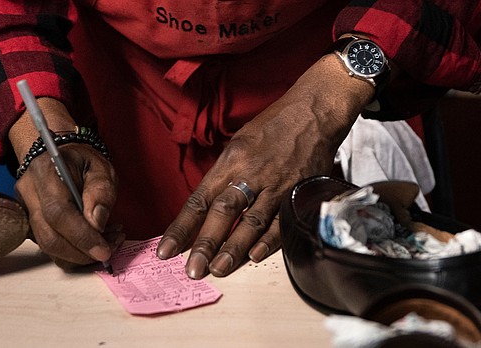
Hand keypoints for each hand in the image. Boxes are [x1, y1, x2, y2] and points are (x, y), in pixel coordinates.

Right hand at [10, 98, 123, 267]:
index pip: (58, 212)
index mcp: (45, 171)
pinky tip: (93, 242)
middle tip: (110, 249)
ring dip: (79, 254)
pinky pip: (50, 246)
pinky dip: (73, 251)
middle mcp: (28, 192)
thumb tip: (97, 223)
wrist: (61, 156)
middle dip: (82, 251)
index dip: (81, 236)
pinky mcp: (31, 224)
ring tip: (107, 243)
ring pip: (48, 246)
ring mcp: (26, 210)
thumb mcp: (100, 167)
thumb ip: (101, 192)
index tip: (104, 250)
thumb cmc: (82, 161)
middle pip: (49, 236)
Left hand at [156, 53, 374, 278]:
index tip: (167, 250)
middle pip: (223, 212)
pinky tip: (256, 256)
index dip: (182, 227)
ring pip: (252, 221)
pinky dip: (270, 239)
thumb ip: (224, 174)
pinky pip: (283, 220)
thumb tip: (208, 204)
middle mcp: (249, 173)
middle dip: (205, 243)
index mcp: (230, 161)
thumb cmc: (273, 126)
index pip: (199, 199)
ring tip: (219, 269)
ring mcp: (276, 184)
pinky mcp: (298, 191)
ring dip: (235, 248)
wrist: (313, 111)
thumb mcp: (239, 142)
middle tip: (193, 270)